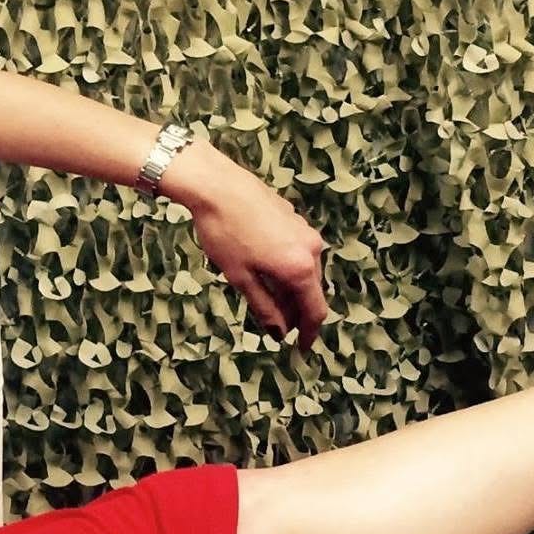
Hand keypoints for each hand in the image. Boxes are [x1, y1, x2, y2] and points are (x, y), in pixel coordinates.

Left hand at [160, 141, 329, 350]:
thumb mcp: (241, 278)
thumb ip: (264, 307)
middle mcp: (311, 250)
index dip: (308, 333)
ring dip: (291, 290)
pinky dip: (288, 269)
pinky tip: (267, 272)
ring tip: (269, 300)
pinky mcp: (295, 219)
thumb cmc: (225, 233)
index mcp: (300, 269)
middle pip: (312, 291)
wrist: (219, 186)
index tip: (301, 348)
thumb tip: (279, 332)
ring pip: (306, 271)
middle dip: (297, 312)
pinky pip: (299, 253)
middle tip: (279, 327)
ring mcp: (305, 231)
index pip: (315, 311)